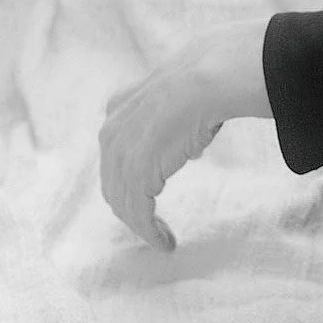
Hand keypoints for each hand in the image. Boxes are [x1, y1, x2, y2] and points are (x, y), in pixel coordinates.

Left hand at [99, 17, 271, 251]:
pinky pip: (139, 214)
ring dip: (142, 225)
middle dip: (131, 206)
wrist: (211, 79)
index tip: (150, 195)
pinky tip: (166, 243)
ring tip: (163, 239)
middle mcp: (111, 132)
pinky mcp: (136, 175)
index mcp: (117, 108)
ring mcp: (120, 155)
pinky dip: (150, 233)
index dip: (129, 177)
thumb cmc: (209, 80)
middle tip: (154, 224)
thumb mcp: (182, 95)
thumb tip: (191, 145)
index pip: (116, 154)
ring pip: (124, 202)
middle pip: (114, 182)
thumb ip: (176, 118)